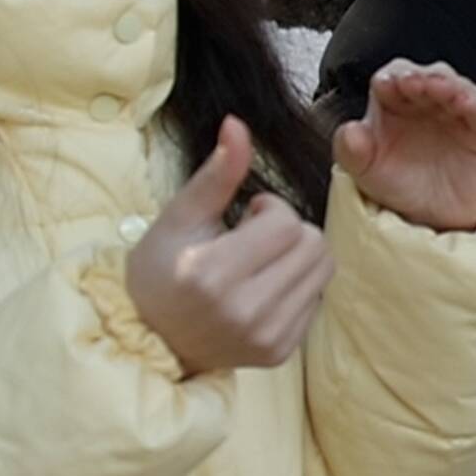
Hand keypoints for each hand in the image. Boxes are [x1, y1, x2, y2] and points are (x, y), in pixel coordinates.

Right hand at [128, 119, 335, 377]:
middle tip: (253, 238)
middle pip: (314, 244)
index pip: (287, 223)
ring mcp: (264, 337)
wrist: (152, 337)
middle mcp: (242, 311)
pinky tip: (264, 288)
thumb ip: (216, 173)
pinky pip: (318, 299)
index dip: (271, 209)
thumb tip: (238, 123)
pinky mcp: (280, 352)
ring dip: (299, 254)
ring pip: (324, 269)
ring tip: (261, 261)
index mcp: (211, 273)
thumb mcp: (179, 217)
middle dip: (289, 229)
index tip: (245, 215)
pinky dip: (298, 286)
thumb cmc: (162, 270)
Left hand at [334, 59, 475, 233]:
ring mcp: (456, 111)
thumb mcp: (366, 173)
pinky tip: (466, 102)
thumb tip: (349, 131)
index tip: (386, 85)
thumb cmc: (399, 185)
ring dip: (446, 83)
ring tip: (439, 88)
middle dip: (418, 76)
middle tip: (411, 83)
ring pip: (454, 84)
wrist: (433, 218)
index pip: (391, 78)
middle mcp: (425, 100)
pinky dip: (474, 102)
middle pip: (424, 75)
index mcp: (392, 103)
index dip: (390, 78)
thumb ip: (351, 151)